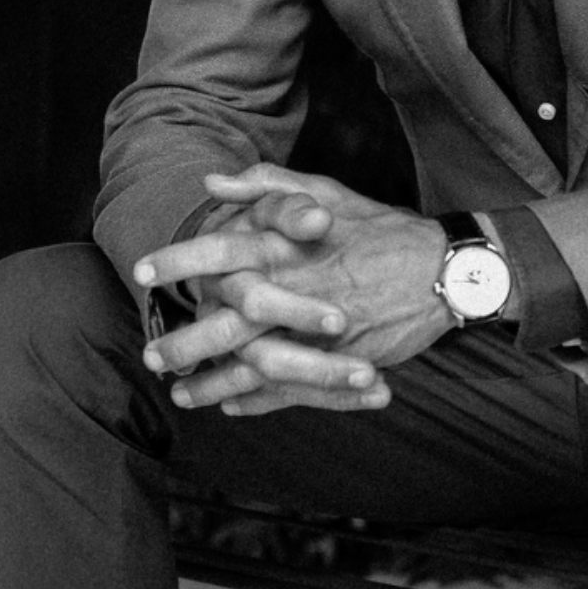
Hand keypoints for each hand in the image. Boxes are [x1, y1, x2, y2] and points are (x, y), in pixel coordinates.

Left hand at [135, 165, 452, 414]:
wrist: (446, 270)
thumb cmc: (381, 227)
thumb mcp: (327, 190)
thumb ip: (266, 184)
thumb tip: (210, 181)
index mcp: (293, 244)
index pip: (225, 249)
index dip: (180, 259)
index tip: (142, 271)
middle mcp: (301, 288)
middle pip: (229, 321)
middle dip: (185, 341)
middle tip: (153, 354)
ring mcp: (321, 332)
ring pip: (253, 365)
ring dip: (213, 383)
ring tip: (182, 392)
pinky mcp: (341, 364)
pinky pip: (288, 391)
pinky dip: (254, 402)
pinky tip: (229, 407)